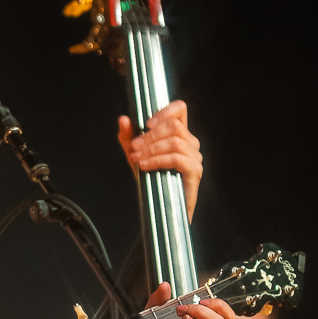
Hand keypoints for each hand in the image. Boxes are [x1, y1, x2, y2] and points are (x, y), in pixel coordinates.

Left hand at [118, 100, 201, 219]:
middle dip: (150, 135)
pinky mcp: (195, 171)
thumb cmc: (150, 179)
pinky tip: (145, 166)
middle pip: (174, 125)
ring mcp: (195, 157)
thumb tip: (123, 119)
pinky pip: (177, 158)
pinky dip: (158, 160)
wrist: (158, 208)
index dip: (165, 111)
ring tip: (136, 159)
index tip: (146, 124)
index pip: (179, 109)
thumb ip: (127, 138)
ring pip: (175, 141)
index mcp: (179, 134)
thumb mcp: (134, 156)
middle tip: (133, 147)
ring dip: (152, 148)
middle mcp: (190, 143)